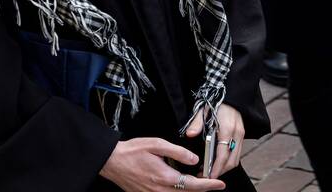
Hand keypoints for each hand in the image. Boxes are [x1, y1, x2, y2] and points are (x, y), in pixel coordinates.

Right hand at [99, 137, 224, 191]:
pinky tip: (181, 184)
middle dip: (202, 190)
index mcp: (164, 177)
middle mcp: (159, 190)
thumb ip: (178, 152)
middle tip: (214, 183)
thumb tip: (194, 159)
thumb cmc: (133, 151)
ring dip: (190, 191)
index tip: (220, 184)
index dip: (208, 185)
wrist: (112, 161)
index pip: (192, 184)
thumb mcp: (157, 144)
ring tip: (200, 182)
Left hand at [185, 104, 245, 178]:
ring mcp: (241, 135)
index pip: (223, 154)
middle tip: (206, 177)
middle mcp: (237, 133)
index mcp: (227, 128)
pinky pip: (237, 154)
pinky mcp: (241, 135)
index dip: (216, 167)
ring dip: (224, 168)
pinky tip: (218, 162)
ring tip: (211, 171)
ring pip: (236, 159)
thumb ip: (197, 123)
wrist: (232, 94)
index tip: (208, 176)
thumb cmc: (216, 103)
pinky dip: (228, 161)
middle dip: (220, 171)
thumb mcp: (204, 110)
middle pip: (231, 160)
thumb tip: (190, 134)